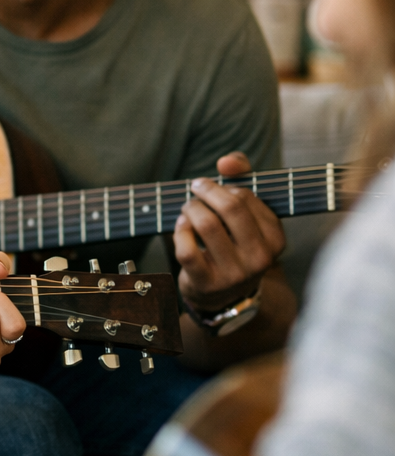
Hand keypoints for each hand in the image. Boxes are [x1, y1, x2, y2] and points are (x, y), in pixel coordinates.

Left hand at [174, 152, 285, 311]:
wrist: (225, 294)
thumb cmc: (234, 242)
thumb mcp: (246, 213)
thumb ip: (242, 177)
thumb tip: (226, 162)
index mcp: (275, 238)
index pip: (246, 197)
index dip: (223, 186)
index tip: (212, 185)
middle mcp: (260, 257)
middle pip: (230, 208)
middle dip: (206, 191)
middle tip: (195, 188)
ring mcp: (234, 273)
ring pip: (207, 225)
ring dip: (190, 208)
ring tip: (188, 207)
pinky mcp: (207, 283)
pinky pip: (187, 249)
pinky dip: (179, 230)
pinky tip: (181, 225)